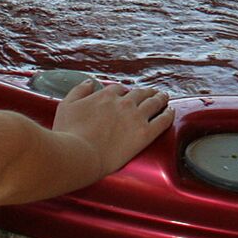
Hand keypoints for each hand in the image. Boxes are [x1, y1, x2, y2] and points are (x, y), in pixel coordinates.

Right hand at [50, 80, 172, 181]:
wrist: (79, 155)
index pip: (118, 89)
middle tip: (152, 93)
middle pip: (139, 93)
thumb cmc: (68, 134)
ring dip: (160, 98)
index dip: (123, 92)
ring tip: (164, 97)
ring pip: (154, 103)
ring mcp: (136, 117)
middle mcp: (124, 103)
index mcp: (106, 96)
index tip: (125, 95)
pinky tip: (171, 112)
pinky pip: (162, 121)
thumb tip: (88, 83)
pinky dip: (168, 114)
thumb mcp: (66, 106)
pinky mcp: (145, 134)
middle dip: (146, 92)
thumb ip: (78, 91)